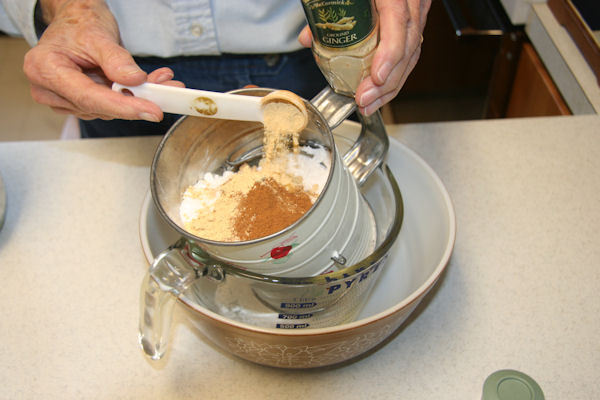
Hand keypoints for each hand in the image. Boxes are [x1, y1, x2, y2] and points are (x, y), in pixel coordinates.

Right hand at [23, 0, 182, 120]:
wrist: (76, 21)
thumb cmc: (79, 24)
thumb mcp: (99, 35)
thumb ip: (116, 60)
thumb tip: (134, 80)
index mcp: (45, 70)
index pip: (88, 97)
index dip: (123, 107)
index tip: (151, 110)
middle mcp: (49, 90)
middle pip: (99, 106)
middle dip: (136, 100)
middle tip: (167, 89)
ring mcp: (64, 99)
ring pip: (109, 109)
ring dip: (137, 98)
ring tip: (159, 81)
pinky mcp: (79, 103)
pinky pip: (111, 106)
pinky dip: (132, 97)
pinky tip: (148, 85)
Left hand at [299, 0, 430, 115]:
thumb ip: (323, 7)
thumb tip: (306, 39)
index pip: (399, 23)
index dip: (390, 54)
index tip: (376, 78)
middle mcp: (411, 0)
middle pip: (409, 47)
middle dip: (387, 82)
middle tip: (365, 100)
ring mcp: (417, 11)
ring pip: (412, 54)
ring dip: (391, 85)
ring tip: (369, 104)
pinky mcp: (414, 21)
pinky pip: (410, 52)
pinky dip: (395, 75)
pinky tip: (380, 92)